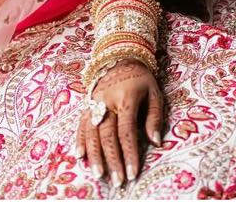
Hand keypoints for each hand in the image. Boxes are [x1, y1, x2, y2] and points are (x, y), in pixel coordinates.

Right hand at [76, 60, 162, 184]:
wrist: (121, 54)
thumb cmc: (141, 78)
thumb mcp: (154, 92)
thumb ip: (154, 117)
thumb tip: (155, 141)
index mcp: (126, 98)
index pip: (127, 132)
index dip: (130, 154)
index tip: (133, 173)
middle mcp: (108, 101)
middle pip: (108, 135)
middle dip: (113, 160)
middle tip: (117, 181)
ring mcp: (94, 101)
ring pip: (92, 133)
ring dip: (95, 156)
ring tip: (99, 174)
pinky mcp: (86, 102)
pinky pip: (81, 124)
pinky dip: (80, 141)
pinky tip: (80, 156)